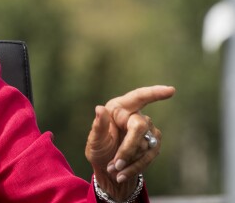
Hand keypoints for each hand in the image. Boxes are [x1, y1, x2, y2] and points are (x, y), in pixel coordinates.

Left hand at [85, 85, 175, 199]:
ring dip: (129, 161)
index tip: (170, 90)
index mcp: (119, 108)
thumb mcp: (94, 140)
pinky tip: (122, 174)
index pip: (138, 97)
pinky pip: (149, 156)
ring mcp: (148, 130)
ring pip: (145, 145)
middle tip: (115, 164)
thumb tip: (99, 109)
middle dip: (128, 148)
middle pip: (140, 126)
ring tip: (113, 170)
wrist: (108, 170)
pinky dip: (135, 167)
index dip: (154, 93)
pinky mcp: (154, 144)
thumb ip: (98, 126)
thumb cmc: (99, 150)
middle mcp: (135, 116)